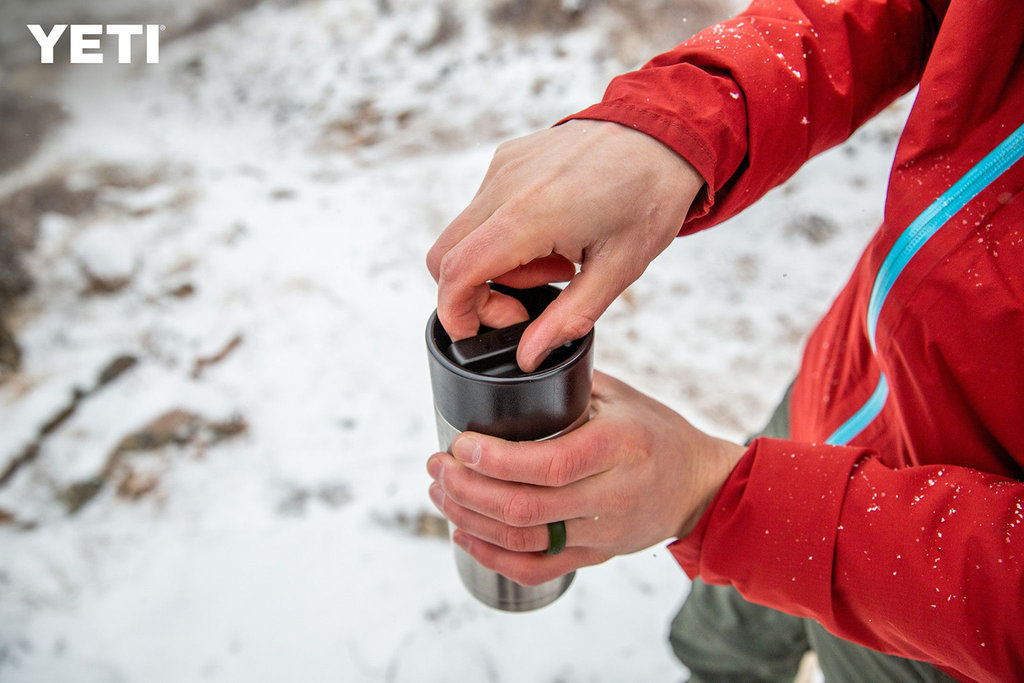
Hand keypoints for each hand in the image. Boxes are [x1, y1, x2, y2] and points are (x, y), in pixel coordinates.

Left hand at [425, 371, 746, 585]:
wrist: (698, 485)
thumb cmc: (655, 433)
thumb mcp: (621, 396)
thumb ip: (568, 386)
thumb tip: (509, 365)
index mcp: (619, 447)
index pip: (549, 463)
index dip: (496, 460)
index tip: (460, 444)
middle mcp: (611, 496)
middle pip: (526, 507)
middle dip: (467, 488)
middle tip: (437, 466)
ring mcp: (602, 533)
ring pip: (524, 540)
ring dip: (471, 520)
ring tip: (441, 494)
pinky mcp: (595, 556)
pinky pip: (537, 569)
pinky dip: (493, 557)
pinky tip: (464, 536)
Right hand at [426, 120, 703, 370]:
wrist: (666, 132)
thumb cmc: (649, 197)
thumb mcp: (618, 270)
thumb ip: (567, 318)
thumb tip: (528, 356)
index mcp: (530, 214)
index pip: (457, 272)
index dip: (457, 314)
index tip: (481, 332)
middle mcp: (505, 185)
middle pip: (445, 255)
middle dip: (474, 293)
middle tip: (527, 303)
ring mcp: (502, 167)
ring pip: (465, 233)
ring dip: (496, 263)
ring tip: (556, 260)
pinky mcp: (507, 157)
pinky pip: (483, 207)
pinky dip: (504, 234)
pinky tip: (554, 233)